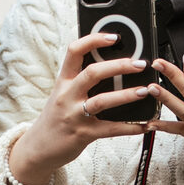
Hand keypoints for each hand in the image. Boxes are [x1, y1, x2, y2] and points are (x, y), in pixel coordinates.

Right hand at [9, 32, 161, 184]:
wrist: (38, 148)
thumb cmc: (55, 118)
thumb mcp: (62, 95)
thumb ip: (80, 81)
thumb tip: (109, 64)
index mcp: (63, 81)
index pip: (74, 51)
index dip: (93, 40)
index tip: (113, 37)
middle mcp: (67, 95)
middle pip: (92, 73)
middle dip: (118, 66)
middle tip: (139, 64)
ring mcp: (75, 115)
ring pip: (102, 100)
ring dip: (126, 95)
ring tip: (145, 91)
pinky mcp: (84, 134)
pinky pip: (110, 129)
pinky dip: (130, 128)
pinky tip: (145, 125)